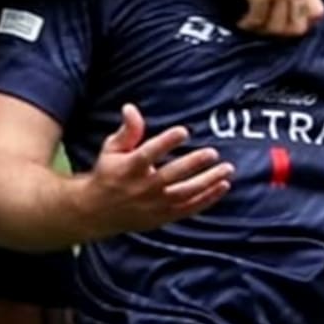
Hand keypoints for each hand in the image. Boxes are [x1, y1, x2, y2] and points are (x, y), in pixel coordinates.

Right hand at [78, 104, 233, 238]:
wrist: (97, 212)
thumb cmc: (108, 173)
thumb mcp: (112, 149)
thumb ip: (127, 130)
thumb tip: (130, 108)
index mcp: (130, 168)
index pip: (149, 153)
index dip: (166, 142)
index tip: (183, 130)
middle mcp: (143, 187)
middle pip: (172, 175)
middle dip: (194, 163)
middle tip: (213, 153)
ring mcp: (155, 204)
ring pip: (186, 193)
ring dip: (208, 182)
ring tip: (227, 169)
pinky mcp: (163, 216)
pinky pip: (189, 208)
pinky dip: (207, 199)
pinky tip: (223, 186)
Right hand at [208, 0, 323, 36]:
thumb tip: (289, 17)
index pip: (317, 14)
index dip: (300, 23)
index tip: (280, 24)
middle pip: (298, 28)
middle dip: (278, 32)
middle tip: (261, 27)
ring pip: (277, 28)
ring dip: (260, 30)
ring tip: (248, 21)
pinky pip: (257, 21)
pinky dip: (246, 24)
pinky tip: (238, 20)